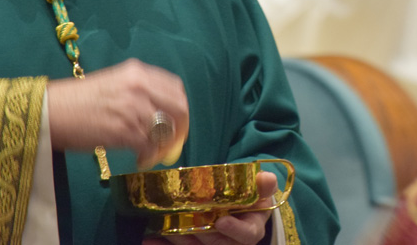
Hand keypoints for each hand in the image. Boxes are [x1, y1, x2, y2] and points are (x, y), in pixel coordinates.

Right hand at [46, 58, 189, 167]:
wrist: (51, 111)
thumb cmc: (79, 100)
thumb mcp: (115, 83)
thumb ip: (140, 92)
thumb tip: (164, 115)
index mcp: (138, 72)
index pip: (176, 88)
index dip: (179, 107)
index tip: (176, 121)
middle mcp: (140, 86)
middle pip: (179, 108)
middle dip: (180, 128)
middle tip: (172, 142)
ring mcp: (133, 107)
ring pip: (166, 130)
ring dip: (162, 147)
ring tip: (149, 154)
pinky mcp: (125, 130)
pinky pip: (150, 147)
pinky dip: (149, 157)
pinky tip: (139, 160)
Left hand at [142, 172, 278, 244]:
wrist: (244, 206)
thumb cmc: (253, 197)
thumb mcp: (261, 189)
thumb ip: (264, 185)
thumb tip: (267, 178)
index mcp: (251, 229)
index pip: (246, 234)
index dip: (234, 230)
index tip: (221, 221)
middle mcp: (233, 242)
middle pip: (215, 241)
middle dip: (198, 233)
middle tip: (183, 222)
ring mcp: (214, 243)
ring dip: (177, 239)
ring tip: (159, 231)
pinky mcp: (198, 244)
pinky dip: (165, 242)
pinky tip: (149, 239)